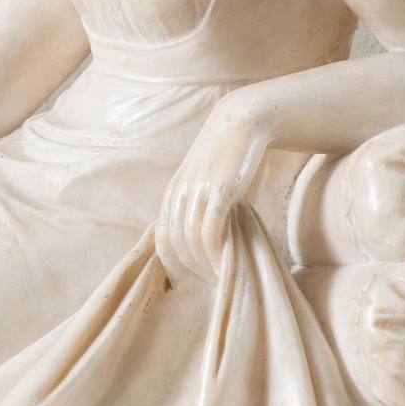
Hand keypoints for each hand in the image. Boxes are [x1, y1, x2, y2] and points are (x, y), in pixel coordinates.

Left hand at [156, 99, 273, 282]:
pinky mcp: (220, 192)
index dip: (173, 263)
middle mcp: (179, 194)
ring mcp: (198, 193)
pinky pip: (211, 232)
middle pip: (177, 243)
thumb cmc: (229, 157)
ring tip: (220, 277)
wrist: (242, 122)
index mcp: (172, 194)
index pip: (162, 238)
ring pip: (192, 241)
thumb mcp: (206, 182)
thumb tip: (207, 238)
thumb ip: (201, 206)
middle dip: (191, 268)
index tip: (189, 279)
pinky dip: (216, 253)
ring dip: (205, 264)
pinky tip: (226, 263)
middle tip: (210, 283)